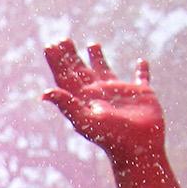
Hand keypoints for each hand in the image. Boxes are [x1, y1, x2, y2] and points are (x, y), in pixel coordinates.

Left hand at [42, 40, 163, 158]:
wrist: (137, 148)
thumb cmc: (110, 136)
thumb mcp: (85, 119)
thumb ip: (67, 104)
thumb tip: (44, 93)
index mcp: (85, 98)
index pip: (67, 76)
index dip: (58, 61)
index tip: (50, 45)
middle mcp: (100, 94)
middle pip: (81, 71)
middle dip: (71, 56)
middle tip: (63, 39)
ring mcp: (120, 93)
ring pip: (106, 71)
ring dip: (99, 59)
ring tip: (92, 44)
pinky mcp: (142, 94)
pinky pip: (142, 79)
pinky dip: (142, 71)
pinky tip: (141, 62)